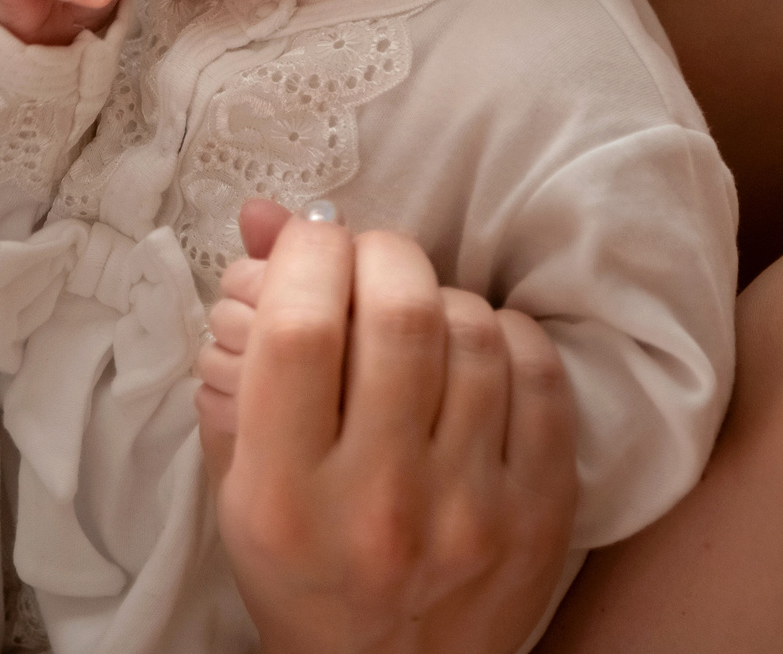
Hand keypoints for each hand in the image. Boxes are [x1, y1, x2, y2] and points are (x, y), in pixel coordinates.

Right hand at [195, 202, 578, 653]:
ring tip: (413, 318)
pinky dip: (504, 335)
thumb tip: (267, 216)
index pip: (301, 327)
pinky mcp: (541, 512)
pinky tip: (473, 353)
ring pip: (473, 329)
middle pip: (398, 311)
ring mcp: (472, 510)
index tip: (305, 246)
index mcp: (284, 498)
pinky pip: (539, 372)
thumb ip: (244, 347)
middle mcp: (381, 505)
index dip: (304, 254)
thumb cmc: (304, 566)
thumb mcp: (241, 474)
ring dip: (438, 295)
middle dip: (376, 252)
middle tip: (362, 260)